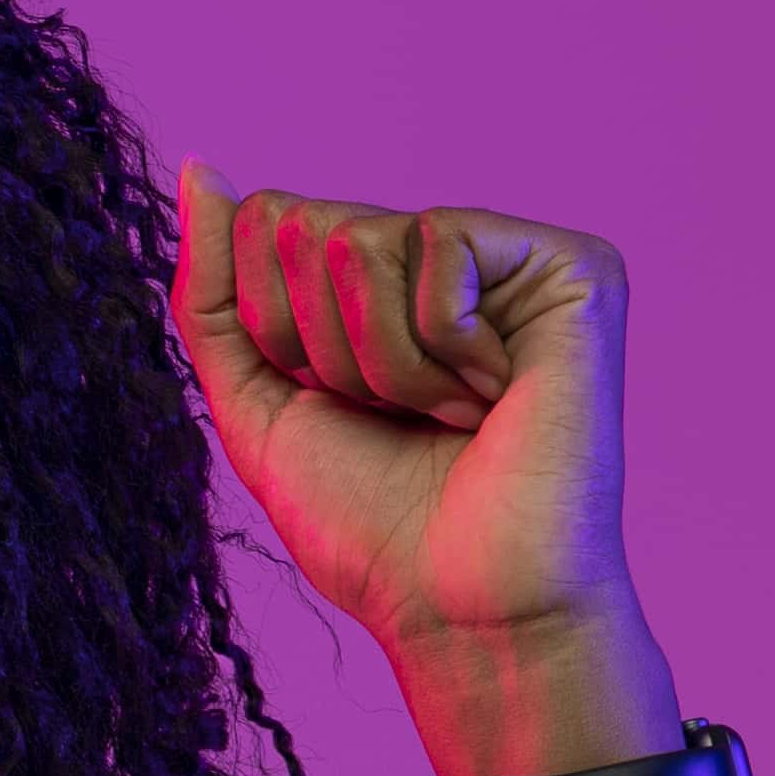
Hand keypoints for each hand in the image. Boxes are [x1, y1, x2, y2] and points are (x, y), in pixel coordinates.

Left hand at [170, 169, 676, 775]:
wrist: (461, 606)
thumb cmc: (368, 525)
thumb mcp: (254, 404)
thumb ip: (213, 293)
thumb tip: (202, 169)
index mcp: (370, 287)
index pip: (263, 221)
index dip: (272, 328)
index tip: (339, 406)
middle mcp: (440, 259)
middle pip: (302, 224)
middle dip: (320, 343)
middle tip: (397, 416)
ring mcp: (510, 259)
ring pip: (359, 237)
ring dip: (379, 358)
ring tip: (449, 415)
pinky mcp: (572, 267)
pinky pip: (439, 241)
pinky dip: (439, 344)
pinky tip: (495, 394)